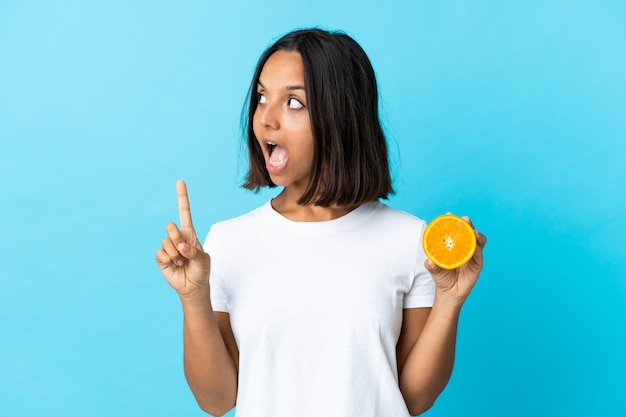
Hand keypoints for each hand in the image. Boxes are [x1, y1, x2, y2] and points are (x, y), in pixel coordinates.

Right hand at [156, 180, 210, 298]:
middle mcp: (177, 238)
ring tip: (181, 262)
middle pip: (170, 226)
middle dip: (177, 239)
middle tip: (184, 251)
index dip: (182, 197)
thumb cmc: (201, 271)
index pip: (184, 212)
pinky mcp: (161, 258)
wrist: (194, 287)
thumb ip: (193, 251)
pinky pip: (161, 253)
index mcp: (189, 234)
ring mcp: (168, 247)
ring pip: (166, 241)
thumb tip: (180, 246)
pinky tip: (175, 266)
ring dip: (175, 254)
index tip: (180, 182)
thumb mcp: (203, 260)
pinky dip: (169, 260)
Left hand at [424, 215, 486, 304]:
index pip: (454, 230)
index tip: (448, 214)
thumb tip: (428, 261)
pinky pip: (479, 254)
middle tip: (464, 219)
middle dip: (467, 224)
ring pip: (477, 240)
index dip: (453, 221)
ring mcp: (472, 254)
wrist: (450, 292)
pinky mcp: (478, 264)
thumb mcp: (434, 270)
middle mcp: (464, 247)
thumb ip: (431, 265)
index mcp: (454, 245)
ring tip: (473, 232)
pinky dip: (478, 248)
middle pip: (468, 231)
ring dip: (476, 234)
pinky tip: (476, 244)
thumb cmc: (442, 277)